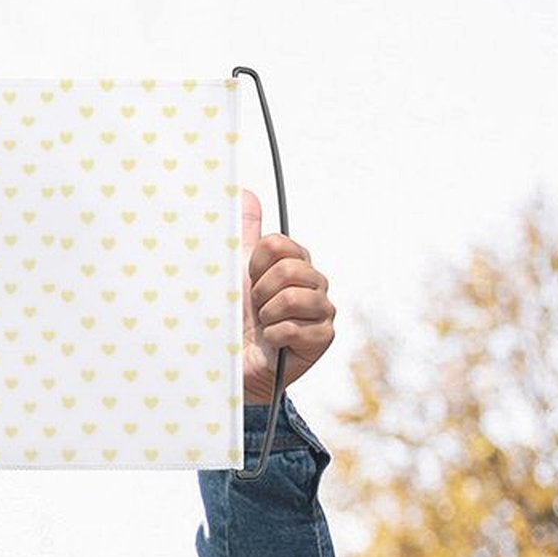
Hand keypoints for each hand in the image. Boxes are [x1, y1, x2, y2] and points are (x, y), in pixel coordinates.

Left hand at [241, 189, 335, 403]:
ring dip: (268, 314)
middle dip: (262, 290)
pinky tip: (273, 342)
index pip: (279, 245)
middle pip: (290, 268)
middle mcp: (313, 284)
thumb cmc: (237, 319)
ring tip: (264, 325)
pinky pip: (296, 327)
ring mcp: (321, 312)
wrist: (235, 364)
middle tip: (256, 308)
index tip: (248, 281)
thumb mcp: (236, 272)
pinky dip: (275, 335)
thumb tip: (244, 191)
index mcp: (294, 264)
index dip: (257, 264)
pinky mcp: (322, 339)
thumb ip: (243, 233)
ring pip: (295, 297)